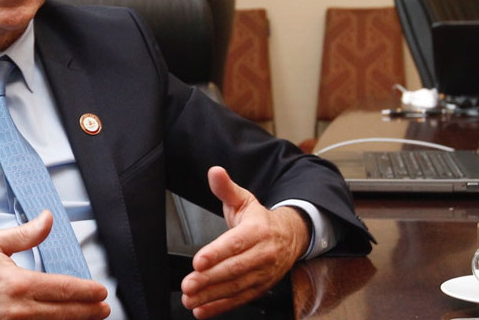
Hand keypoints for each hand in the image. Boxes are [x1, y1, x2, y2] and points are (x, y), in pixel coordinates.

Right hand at [0, 210, 109, 318]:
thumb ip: (25, 234)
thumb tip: (48, 219)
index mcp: (18, 284)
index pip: (63, 289)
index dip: (86, 292)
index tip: (101, 292)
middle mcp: (18, 311)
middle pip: (64, 313)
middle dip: (88, 312)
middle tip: (103, 309)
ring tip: (89, 319)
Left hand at [180, 166, 308, 318]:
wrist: (290, 237)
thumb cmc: (260, 219)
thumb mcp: (244, 199)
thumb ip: (226, 188)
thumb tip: (214, 172)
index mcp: (258, 230)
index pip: (236, 243)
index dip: (217, 253)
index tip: (198, 261)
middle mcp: (263, 254)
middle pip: (235, 269)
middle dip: (209, 279)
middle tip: (188, 284)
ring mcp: (263, 274)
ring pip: (236, 287)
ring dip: (211, 296)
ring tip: (190, 298)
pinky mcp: (260, 288)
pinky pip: (240, 299)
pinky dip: (220, 307)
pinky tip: (202, 310)